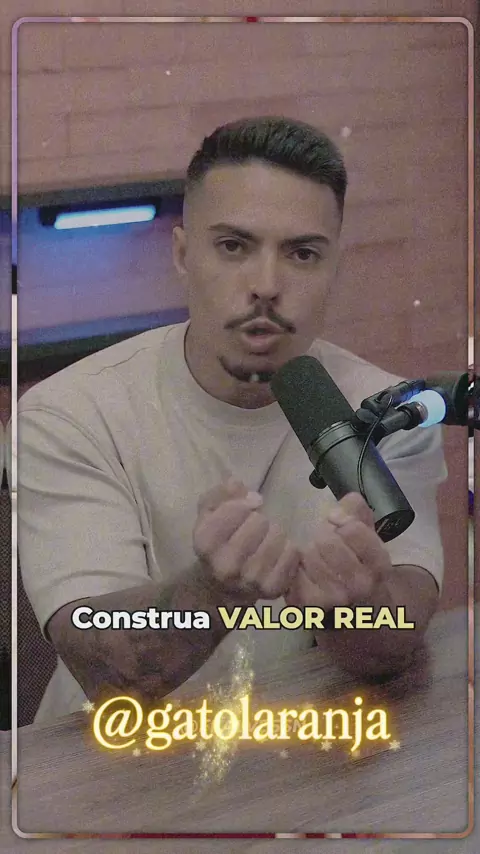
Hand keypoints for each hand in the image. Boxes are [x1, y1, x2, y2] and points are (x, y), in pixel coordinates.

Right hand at [194, 477, 299, 600]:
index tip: (245, 508)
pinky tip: (276, 553)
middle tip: (254, 529)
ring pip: (278, 535)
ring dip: (274, 533)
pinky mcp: (272, 589)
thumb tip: (237, 485)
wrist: (222, 588)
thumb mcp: (209, 514)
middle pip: (259, 521)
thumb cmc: (218, 542)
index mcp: (205, 543)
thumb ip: (219, 494)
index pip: (236, 508)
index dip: (243, 502)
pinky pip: (292, 553)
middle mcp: (225, 565)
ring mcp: (250, 579)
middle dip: (258, 520)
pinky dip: (288, 548)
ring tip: (265, 540)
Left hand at [285, 493, 391, 610]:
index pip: (352, 529)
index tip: (339, 526)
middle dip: (323, 536)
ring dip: (308, 551)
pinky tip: (304, 571)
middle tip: (325, 546)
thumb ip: (356, 509)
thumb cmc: (356, 560)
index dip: (341, 520)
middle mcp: (362, 584)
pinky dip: (296, 565)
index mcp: (379, 564)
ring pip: (309, 554)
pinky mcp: (310, 604)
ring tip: (316, 559)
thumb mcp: (365, 531)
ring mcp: (337, 598)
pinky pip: (294, 570)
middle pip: (327, 541)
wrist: (351, 606)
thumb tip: (334, 514)